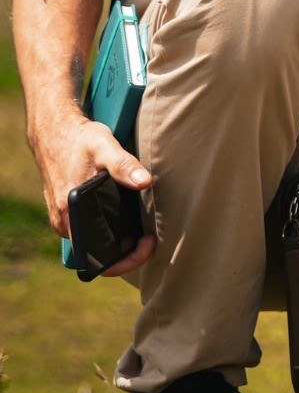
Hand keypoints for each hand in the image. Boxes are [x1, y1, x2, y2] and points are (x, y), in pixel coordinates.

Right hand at [35, 114, 155, 277]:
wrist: (54, 132)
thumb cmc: (80, 140)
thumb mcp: (104, 146)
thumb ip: (124, 165)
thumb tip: (144, 182)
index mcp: (70, 213)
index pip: (96, 259)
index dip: (126, 259)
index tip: (147, 242)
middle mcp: (64, 222)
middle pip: (99, 254)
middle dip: (128, 252)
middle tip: (149, 237)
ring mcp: (65, 220)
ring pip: (95, 244)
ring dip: (120, 242)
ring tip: (143, 230)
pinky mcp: (68, 214)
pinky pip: (90, 232)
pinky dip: (110, 231)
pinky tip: (128, 220)